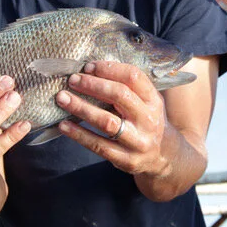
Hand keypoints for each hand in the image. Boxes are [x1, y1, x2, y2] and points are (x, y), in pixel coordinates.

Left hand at [55, 61, 170, 176]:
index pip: (133, 77)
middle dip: (93, 85)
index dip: (109, 69)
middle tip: (73, 80)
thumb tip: (92, 71)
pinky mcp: (126, 160)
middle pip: (120, 95)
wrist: (164, 157)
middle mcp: (148, 119)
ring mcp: (138, 141)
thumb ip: (128, 88)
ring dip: (82, 108)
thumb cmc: (146, 122)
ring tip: (62, 99)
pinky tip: (64, 125)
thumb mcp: (147, 102)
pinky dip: (79, 134)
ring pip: (107, 122)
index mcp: (154, 100)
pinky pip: (99, 145)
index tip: (88, 67)